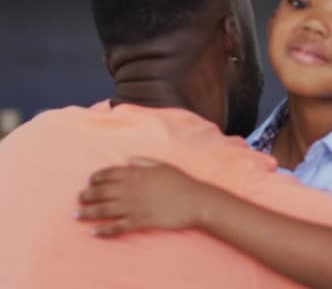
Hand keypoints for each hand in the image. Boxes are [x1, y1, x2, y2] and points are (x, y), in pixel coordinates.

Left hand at [77, 158, 214, 236]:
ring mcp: (133, 206)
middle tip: (79, 199)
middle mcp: (130, 190)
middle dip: (86, 195)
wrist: (194, 201)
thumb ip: (143, 162)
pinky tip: (94, 233)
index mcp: (136, 174)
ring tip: (77, 215)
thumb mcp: (162, 165)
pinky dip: (103, 231)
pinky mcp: (139, 221)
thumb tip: (128, 159)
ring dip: (88, 213)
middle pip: (101, 192)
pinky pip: (117, 227)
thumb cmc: (180, 182)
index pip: (108, 174)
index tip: (89, 181)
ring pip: (104, 210)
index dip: (95, 178)